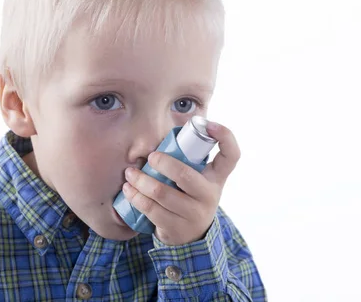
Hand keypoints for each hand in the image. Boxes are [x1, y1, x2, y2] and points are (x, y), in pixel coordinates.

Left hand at [122, 122, 240, 245]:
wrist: (193, 236)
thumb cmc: (191, 196)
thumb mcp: (200, 179)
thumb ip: (190, 160)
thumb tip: (166, 135)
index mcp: (217, 177)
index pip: (231, 155)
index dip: (225, 136)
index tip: (209, 125)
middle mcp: (209, 195)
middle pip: (185, 175)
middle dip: (163, 163)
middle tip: (150, 157)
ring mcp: (194, 214)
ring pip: (161, 193)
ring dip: (141, 180)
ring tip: (130, 173)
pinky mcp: (176, 228)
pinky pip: (151, 210)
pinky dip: (136, 197)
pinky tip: (129, 189)